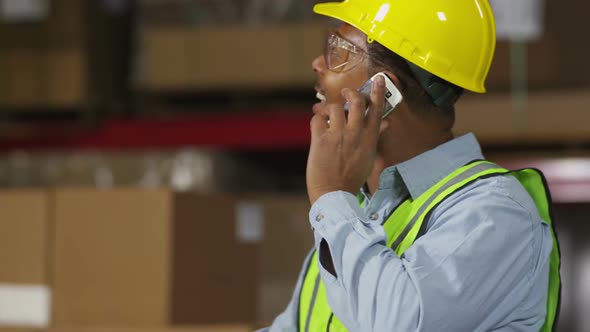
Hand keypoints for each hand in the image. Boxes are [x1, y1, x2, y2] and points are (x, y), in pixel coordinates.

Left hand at [306, 76, 385, 204]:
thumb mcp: (369, 157)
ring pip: (334, 108)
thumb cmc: (352, 177)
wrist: (334, 194)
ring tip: (328, 115)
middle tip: (346, 93)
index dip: (377, 92)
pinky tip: (318, 125)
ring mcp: (337, 136)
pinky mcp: (320, 140)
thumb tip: (386, 122)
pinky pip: (317, 118)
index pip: (376, 110)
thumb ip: (375, 136)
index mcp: (369, 139)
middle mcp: (354, 134)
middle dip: (350, 93)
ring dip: (330, 109)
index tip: (378, 79)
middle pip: (355, 102)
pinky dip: (317, 118)